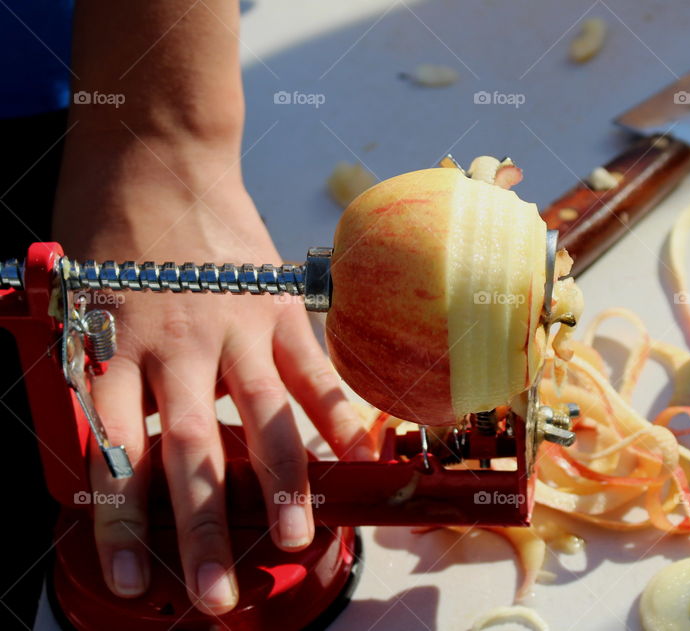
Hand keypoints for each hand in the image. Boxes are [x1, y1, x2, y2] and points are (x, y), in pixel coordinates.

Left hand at [54, 155, 374, 614]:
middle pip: (195, 452)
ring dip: (286, 484)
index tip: (132, 579)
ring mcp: (235, 326)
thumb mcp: (77, 302)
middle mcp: (176, 347)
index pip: (117, 454)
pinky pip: (314, 369)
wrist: (156, 152)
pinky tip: (360, 455)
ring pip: (265, 418)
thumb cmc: (107, 228)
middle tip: (219, 591)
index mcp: (115, 349)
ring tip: (300, 538)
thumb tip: (125, 448)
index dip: (122, 523)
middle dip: (207, 527)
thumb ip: (103, 374)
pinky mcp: (279, 305)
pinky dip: (338, 414)